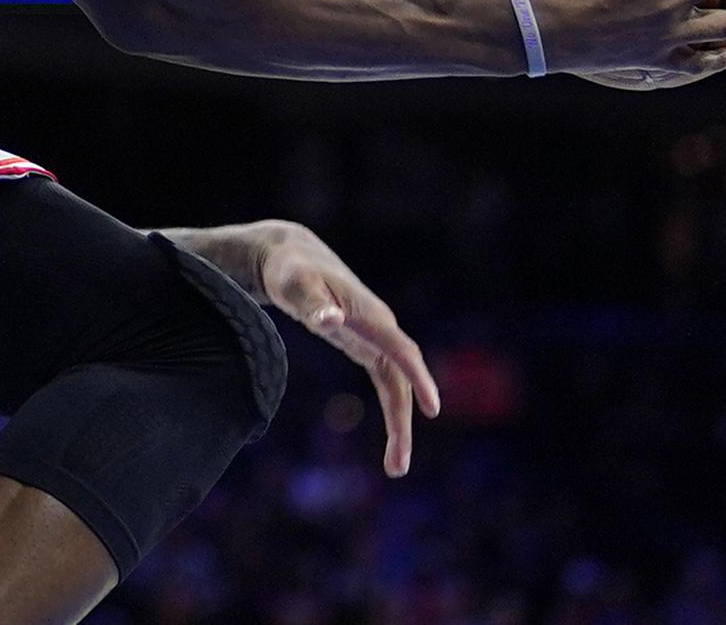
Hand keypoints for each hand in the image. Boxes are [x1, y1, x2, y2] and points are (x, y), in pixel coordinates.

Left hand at [239, 221, 439, 477]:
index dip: (418, 378)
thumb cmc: (292, 270)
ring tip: (395, 468)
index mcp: (370, 314)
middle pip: (402, 379)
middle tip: (398, 467)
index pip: (400, 351)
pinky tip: (393, 439)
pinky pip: (388, 382)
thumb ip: (312, 304)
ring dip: (401, 424)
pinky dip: (393, 408)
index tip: (433, 409)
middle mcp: (380, 328)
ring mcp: (376, 338)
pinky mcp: (366, 345)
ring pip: (398, 386)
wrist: (292, 257)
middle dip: (404, 422)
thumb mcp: (295, 285)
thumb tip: (329, 322)